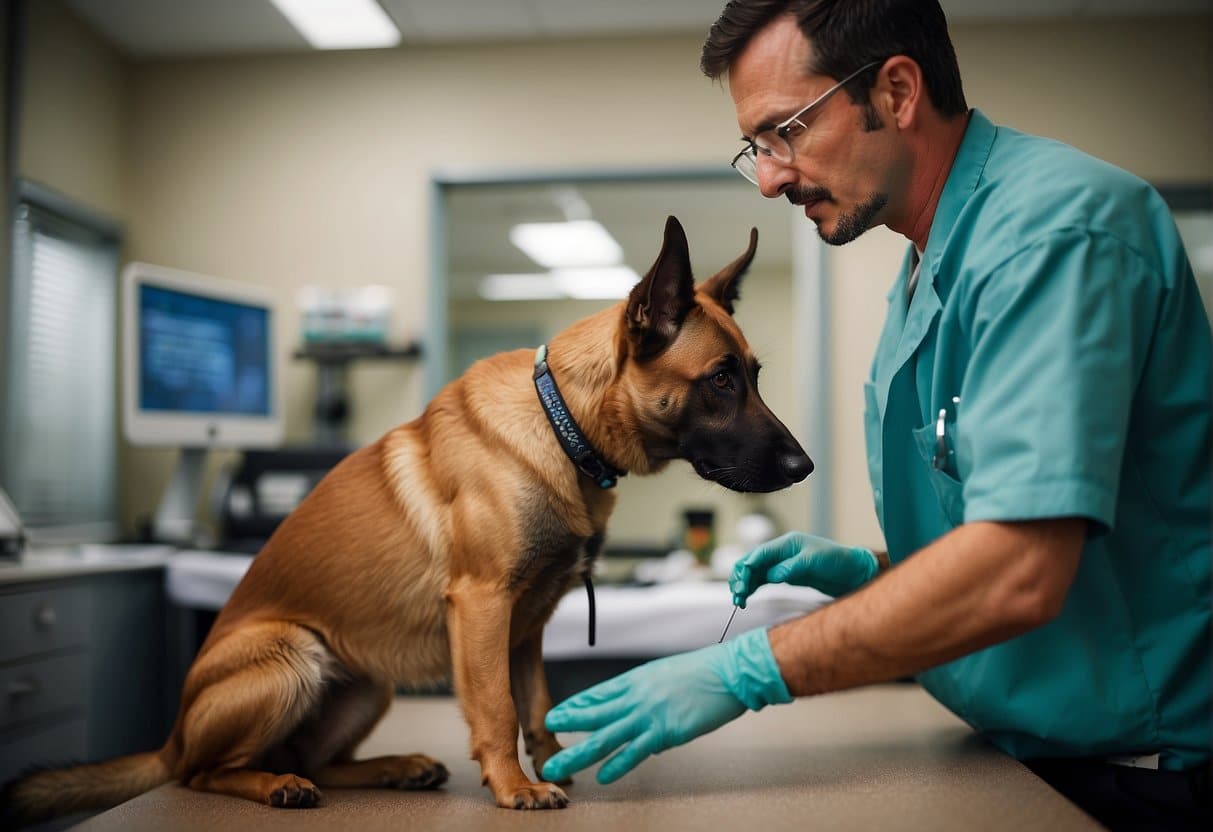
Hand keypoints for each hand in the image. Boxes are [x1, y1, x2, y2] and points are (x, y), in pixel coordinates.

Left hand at [542, 627, 790, 783]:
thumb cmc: (703, 674)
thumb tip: (643, 734)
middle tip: (542, 738)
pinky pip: (635, 751)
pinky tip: (603, 776)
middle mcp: (636, 695)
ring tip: (559, 764)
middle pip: (593, 714)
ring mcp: (648, 713)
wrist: (728, 672)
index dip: (575, 706)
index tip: (556, 715)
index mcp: (636, 680)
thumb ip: (649, 701)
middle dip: (567, 727)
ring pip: (605, 736)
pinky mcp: (665, 730)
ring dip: (579, 752)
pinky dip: (618, 764)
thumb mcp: (666, 678)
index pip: (598, 694)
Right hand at [729, 531, 878, 607]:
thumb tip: (772, 576)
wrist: (852, 572)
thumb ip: (792, 567)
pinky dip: (752, 588)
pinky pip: (762, 580)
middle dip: (741, 577)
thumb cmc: (837, 561)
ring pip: (754, 572)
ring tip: (739, 601)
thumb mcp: (815, 562)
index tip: (741, 583)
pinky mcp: (784, 576)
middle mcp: (781, 552)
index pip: (760, 553)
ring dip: (744, 584)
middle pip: (752, 562)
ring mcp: (781, 564)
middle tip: (738, 595)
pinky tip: (746, 598)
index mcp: (786, 544)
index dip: (747, 567)